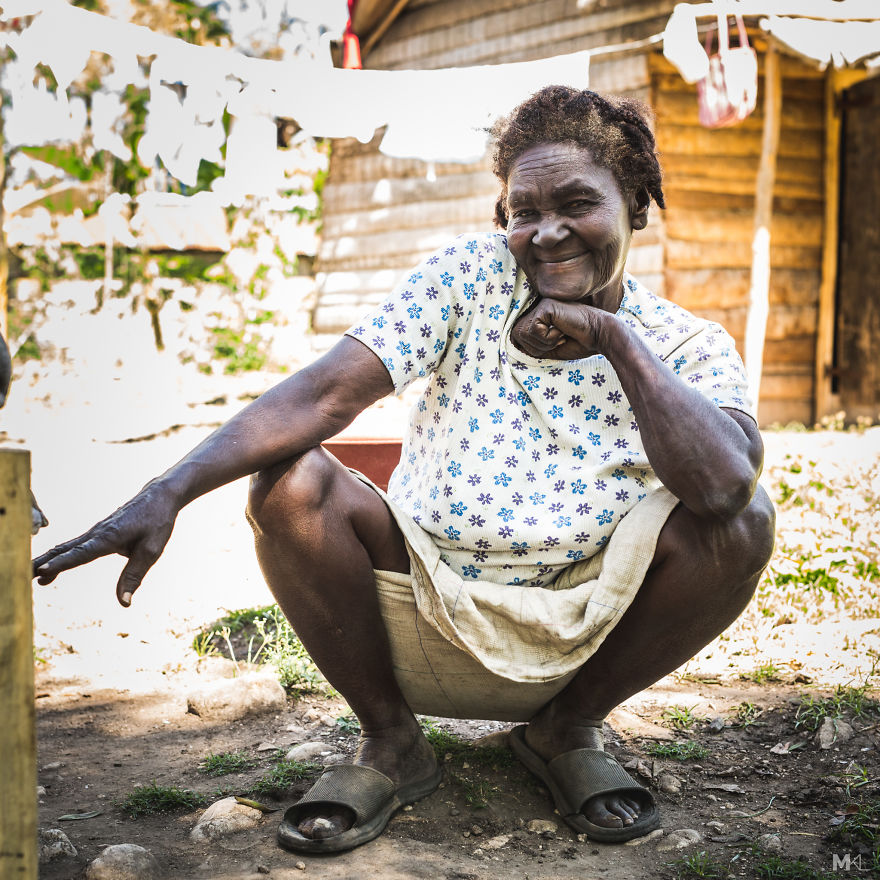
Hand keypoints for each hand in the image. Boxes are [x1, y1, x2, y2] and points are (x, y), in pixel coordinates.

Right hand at [32, 480, 179, 606]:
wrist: (160, 496)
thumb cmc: (158, 522)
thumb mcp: (152, 550)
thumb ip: (134, 576)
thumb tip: (124, 603)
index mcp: (110, 537)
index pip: (81, 553)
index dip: (62, 564)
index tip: (43, 572)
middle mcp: (98, 532)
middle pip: (65, 549)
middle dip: (43, 563)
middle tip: (22, 576)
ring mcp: (96, 531)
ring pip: (67, 546)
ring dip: (47, 560)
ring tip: (29, 575)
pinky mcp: (99, 532)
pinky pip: (75, 545)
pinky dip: (59, 554)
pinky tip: (49, 564)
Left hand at [511, 297, 608, 359]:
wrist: (599, 336)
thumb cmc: (579, 343)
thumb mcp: (550, 349)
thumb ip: (531, 347)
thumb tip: (513, 348)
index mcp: (538, 316)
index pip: (518, 336)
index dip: (533, 347)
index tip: (556, 343)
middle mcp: (537, 307)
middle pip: (517, 335)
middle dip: (537, 347)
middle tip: (558, 340)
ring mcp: (541, 305)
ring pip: (524, 333)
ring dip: (544, 343)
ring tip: (561, 334)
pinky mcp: (545, 306)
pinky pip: (534, 330)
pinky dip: (549, 337)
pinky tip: (563, 329)